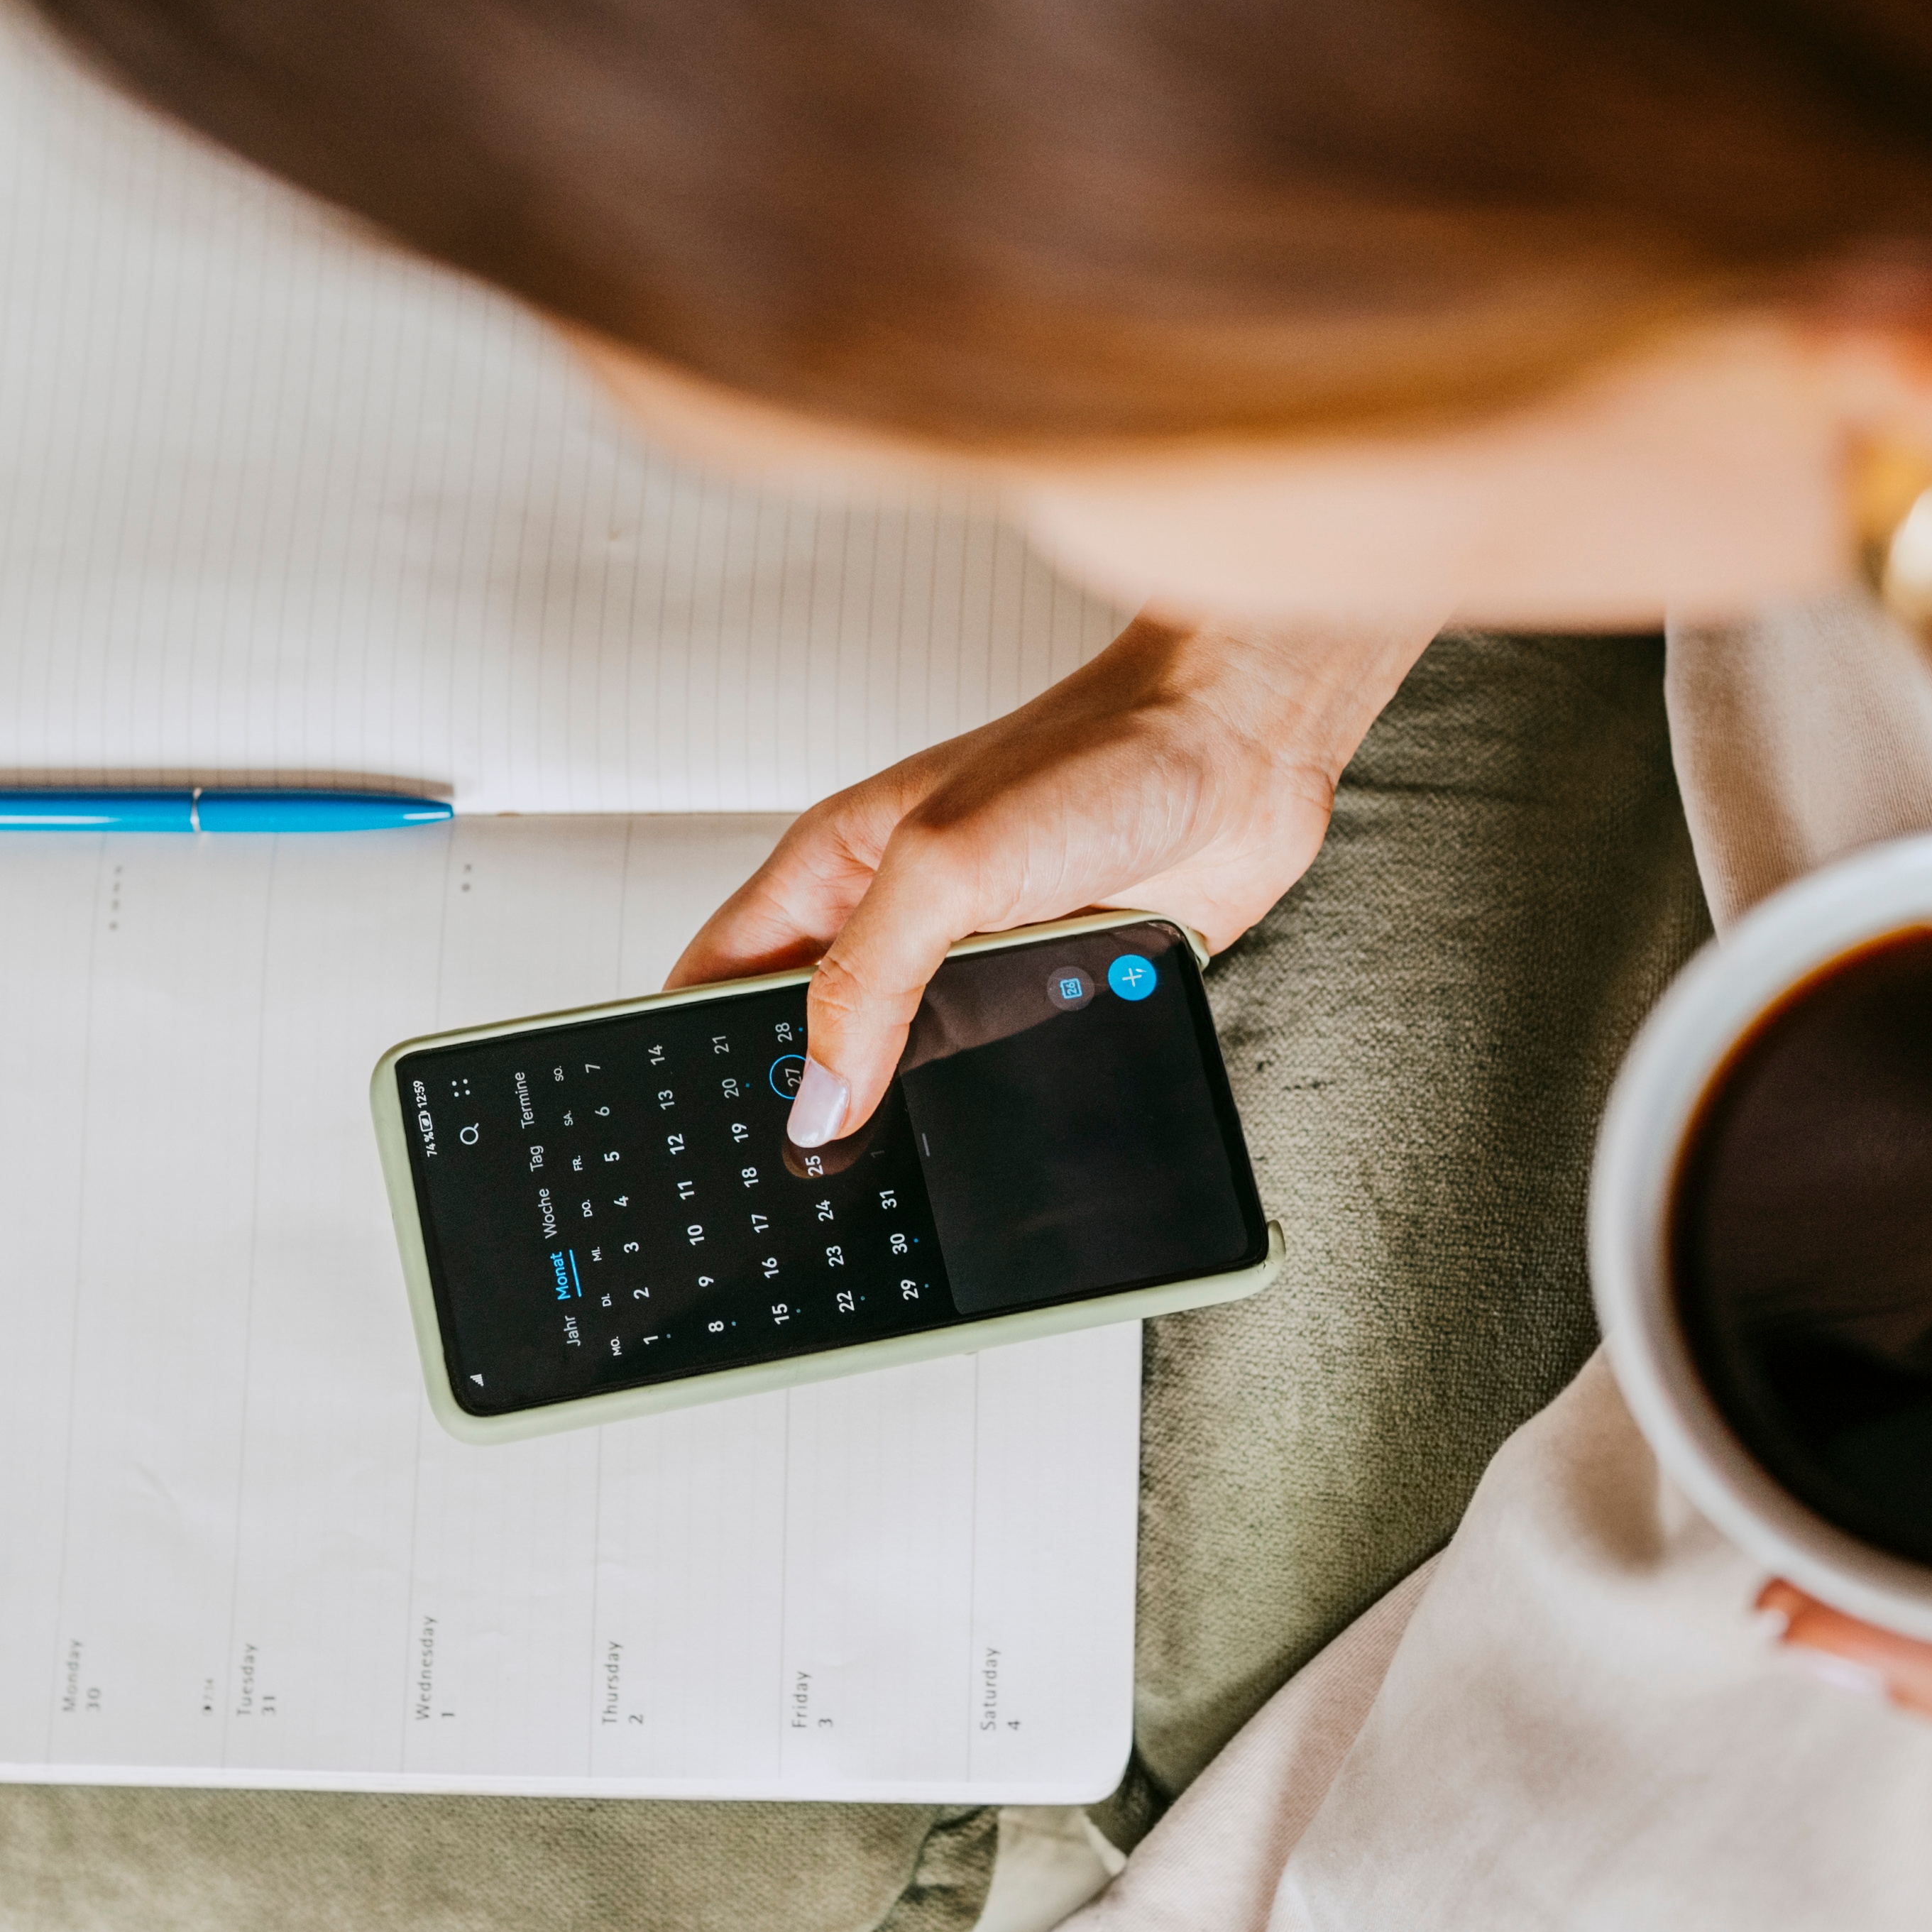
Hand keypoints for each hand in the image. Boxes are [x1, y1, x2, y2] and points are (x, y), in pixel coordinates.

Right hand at [671, 614, 1433, 1140]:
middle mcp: (899, 920)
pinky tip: (1002, 1132)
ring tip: (903, 1177)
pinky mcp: (1057, 989)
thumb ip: (866, 981)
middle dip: (804, 1105)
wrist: (1246, 747)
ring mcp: (977, 960)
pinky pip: (1008, 1069)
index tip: (685, 1124)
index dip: (690, 1048)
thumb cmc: (1100, 752)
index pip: (720, 974)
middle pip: (814, 1038)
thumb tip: (817, 1095)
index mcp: (836, 872)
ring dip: (917, 1115)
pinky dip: (1004, 1101)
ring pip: (915, 1070)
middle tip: (800, 1184)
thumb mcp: (945, 865)